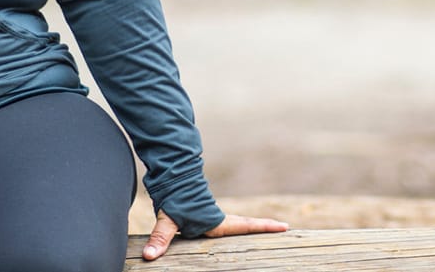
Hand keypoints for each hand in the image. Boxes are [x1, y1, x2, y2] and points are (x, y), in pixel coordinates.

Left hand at [142, 209, 288, 260]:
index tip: (283, 226)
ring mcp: (212, 216)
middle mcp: (218, 219)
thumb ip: (160, 237)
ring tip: (270, 228)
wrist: (169, 177)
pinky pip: (225, 222)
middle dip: (264, 226)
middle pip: (246, 223)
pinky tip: (237, 229)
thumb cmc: (171, 198)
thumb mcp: (167, 219)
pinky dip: (237, 225)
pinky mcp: (205, 214)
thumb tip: (150, 257)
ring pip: (237, 222)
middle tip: (284, 227)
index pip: (244, 225)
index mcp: (215, 222)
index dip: (262, 227)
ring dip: (252, 225)